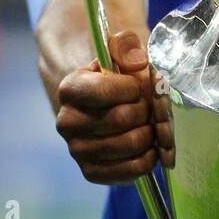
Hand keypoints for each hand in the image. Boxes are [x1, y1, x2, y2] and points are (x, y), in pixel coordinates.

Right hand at [55, 29, 174, 184]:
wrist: (107, 105)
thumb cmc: (117, 78)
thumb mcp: (120, 53)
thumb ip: (127, 47)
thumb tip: (138, 63)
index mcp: (70, 89)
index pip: (103, 91)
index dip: (131, 88)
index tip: (139, 86)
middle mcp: (66, 122)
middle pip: (121, 119)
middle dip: (146, 111)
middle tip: (151, 106)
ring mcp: (77, 150)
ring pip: (128, 145)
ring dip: (150, 134)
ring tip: (151, 124)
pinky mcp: (90, 172)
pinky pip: (127, 172)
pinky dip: (147, 159)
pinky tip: (151, 147)